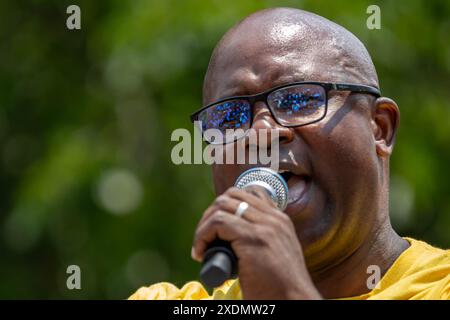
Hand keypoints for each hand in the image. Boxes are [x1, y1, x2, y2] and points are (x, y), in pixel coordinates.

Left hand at [191, 186, 321, 299]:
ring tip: (201, 247)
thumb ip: (263, 240)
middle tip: (204, 237)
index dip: (225, 207)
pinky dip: (202, 236)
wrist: (295, 302)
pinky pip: (218, 223)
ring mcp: (265, 227)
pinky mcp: (253, 238)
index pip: (247, 194)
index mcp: (280, 220)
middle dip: (211, 214)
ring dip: (204, 226)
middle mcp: (274, 219)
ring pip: (221, 206)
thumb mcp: (277, 254)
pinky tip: (201, 253)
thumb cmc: (281, 286)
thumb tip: (233, 239)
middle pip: (231, 196)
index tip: (215, 230)